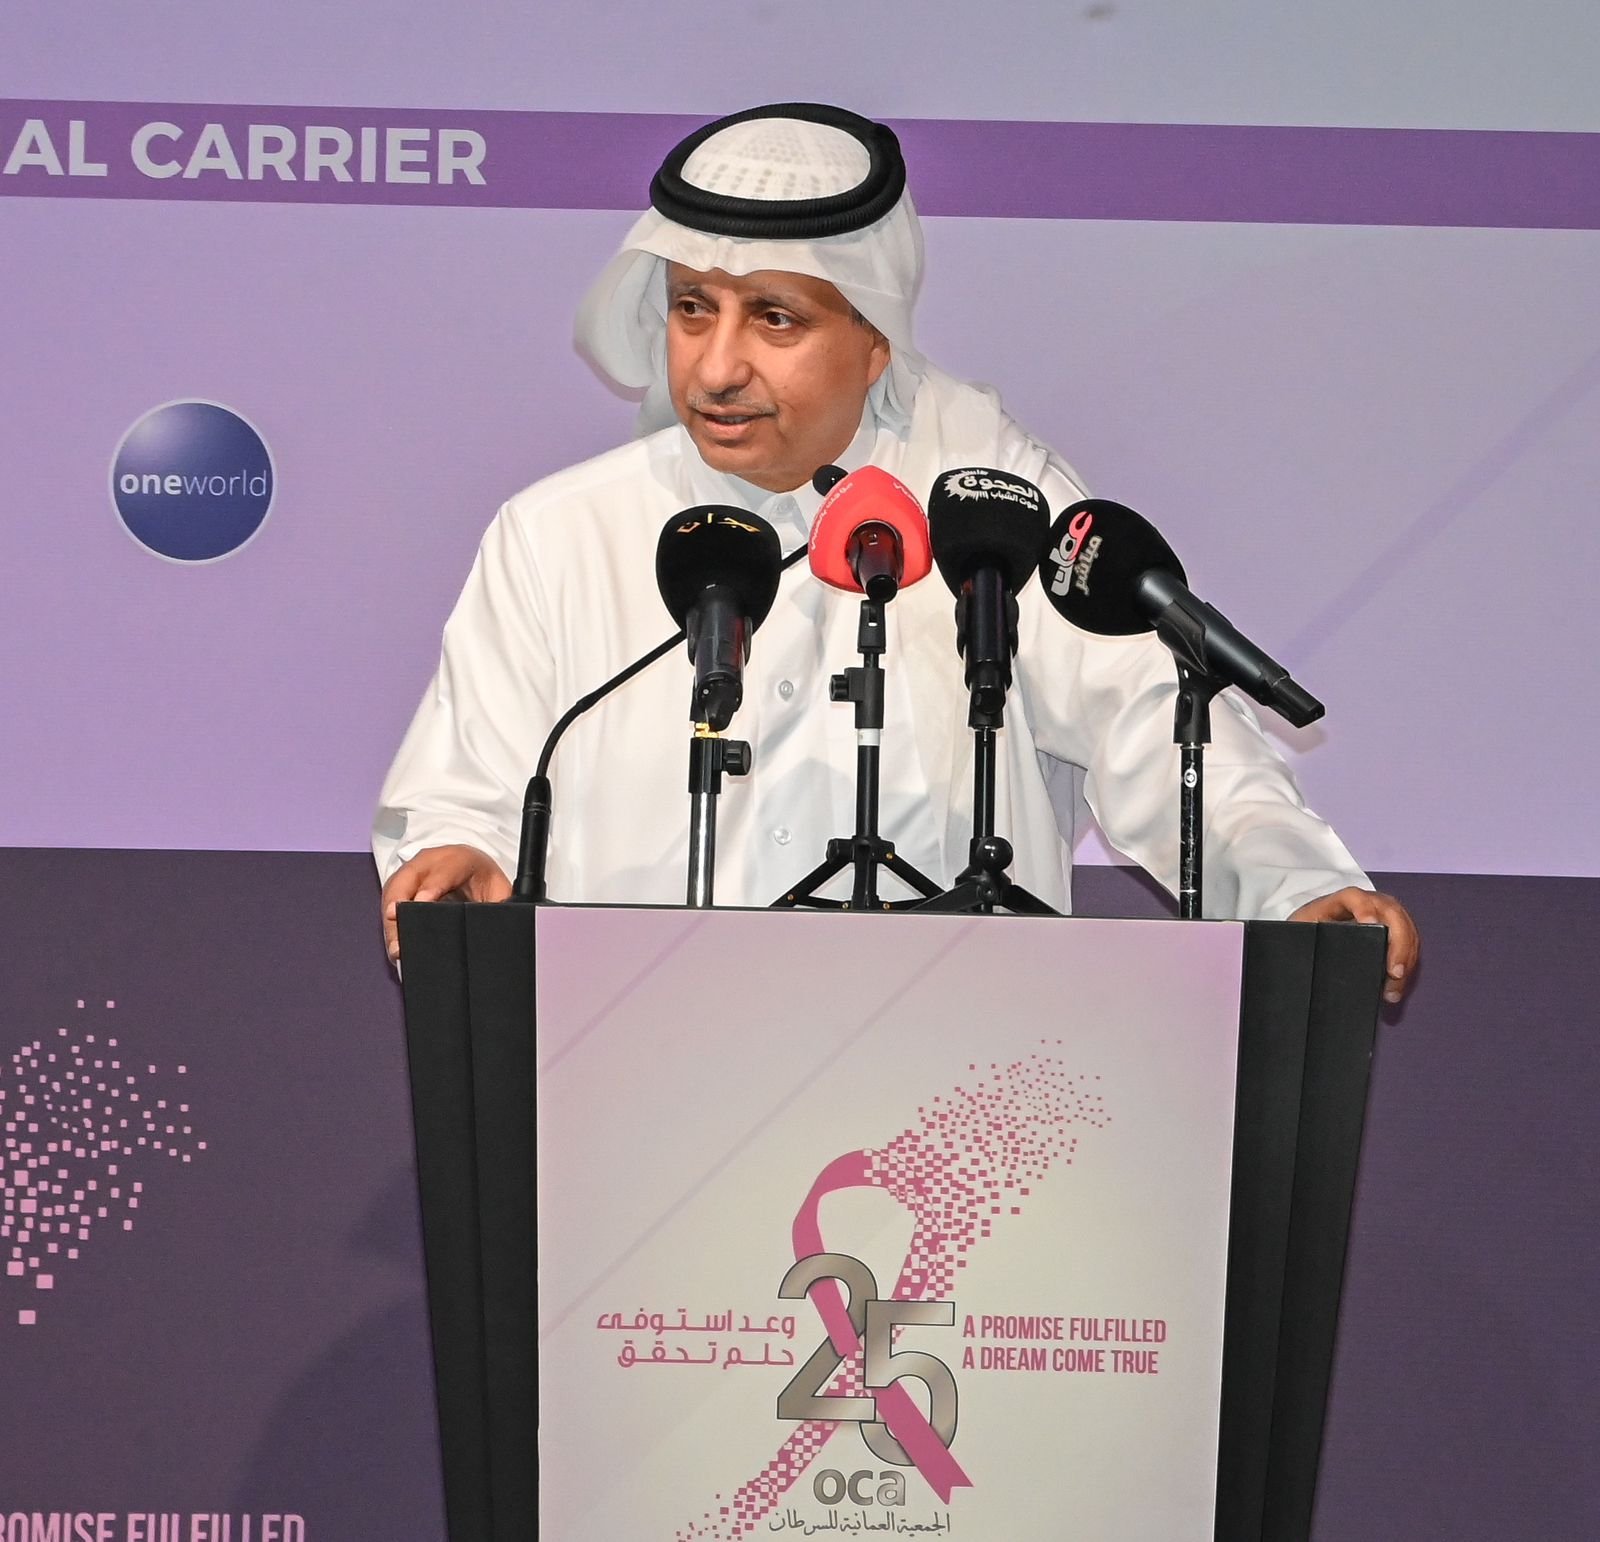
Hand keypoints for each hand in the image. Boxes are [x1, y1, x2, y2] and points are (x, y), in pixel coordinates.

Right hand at [380, 844, 511, 963]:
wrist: (474, 867)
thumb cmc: (485, 881)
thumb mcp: (498, 891)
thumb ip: (498, 905)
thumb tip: (493, 928)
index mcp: (460, 859)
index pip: (443, 871)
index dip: (431, 888)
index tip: (422, 904)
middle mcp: (431, 860)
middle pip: (409, 878)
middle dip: (400, 903)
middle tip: (398, 927)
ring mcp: (412, 870)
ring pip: (394, 889)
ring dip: (391, 918)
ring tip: (396, 945)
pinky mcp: (400, 883)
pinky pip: (389, 899)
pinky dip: (389, 922)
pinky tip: (394, 942)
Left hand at [1288, 887, 1419, 1004]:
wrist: (1315, 927)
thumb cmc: (1306, 930)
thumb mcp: (1301, 933)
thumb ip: (1305, 938)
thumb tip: (1309, 961)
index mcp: (1339, 901)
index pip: (1354, 897)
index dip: (1365, 908)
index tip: (1371, 924)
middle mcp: (1366, 902)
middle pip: (1391, 913)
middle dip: (1398, 943)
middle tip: (1394, 972)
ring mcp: (1383, 913)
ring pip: (1405, 928)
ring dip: (1405, 958)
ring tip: (1394, 986)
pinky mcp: (1393, 927)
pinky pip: (1409, 941)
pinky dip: (1407, 963)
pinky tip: (1398, 982)